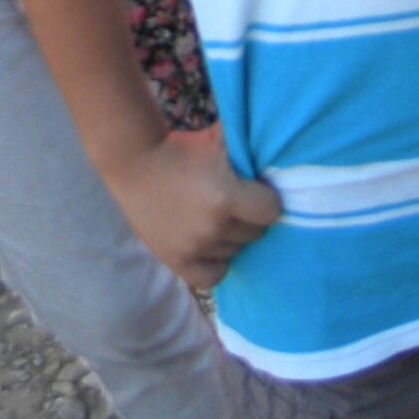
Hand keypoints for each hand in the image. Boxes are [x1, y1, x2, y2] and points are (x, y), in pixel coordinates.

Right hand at [105, 126, 281, 289]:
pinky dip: (217, 263)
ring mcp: (193, 246)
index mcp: (226, 197)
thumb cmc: (183, 148)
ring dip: (233, 238)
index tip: (260, 192)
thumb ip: (250, 152)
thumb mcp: (221, 141)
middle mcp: (211, 227)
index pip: (271, 211)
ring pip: (234, 252)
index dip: (268, 200)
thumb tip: (283, 148)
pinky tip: (214, 246)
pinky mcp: (174, 259)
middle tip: (240, 205)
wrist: (135, 161)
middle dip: (251, 218)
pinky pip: (211, 276)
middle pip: (254, 233)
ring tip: (221, 220)